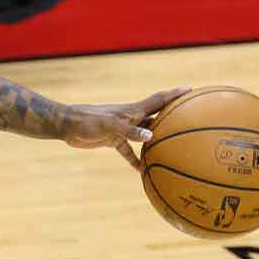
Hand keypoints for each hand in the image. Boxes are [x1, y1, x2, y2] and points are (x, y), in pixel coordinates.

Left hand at [62, 87, 192, 170]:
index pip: (158, 100)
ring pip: (145, 134)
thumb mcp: (109, 125)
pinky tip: (142, 170)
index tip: (191, 89)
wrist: (67, 125)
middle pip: (156, 115)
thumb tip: (151, 136)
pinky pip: (128, 151)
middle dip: (172, 114)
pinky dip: (135, 159)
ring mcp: (122, 129)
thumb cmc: (87, 121)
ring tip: (173, 146)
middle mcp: (130, 117)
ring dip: (157, 138)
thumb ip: (129, 131)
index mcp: (133, 110)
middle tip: (190, 115)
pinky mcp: (113, 140)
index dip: (174, 94)